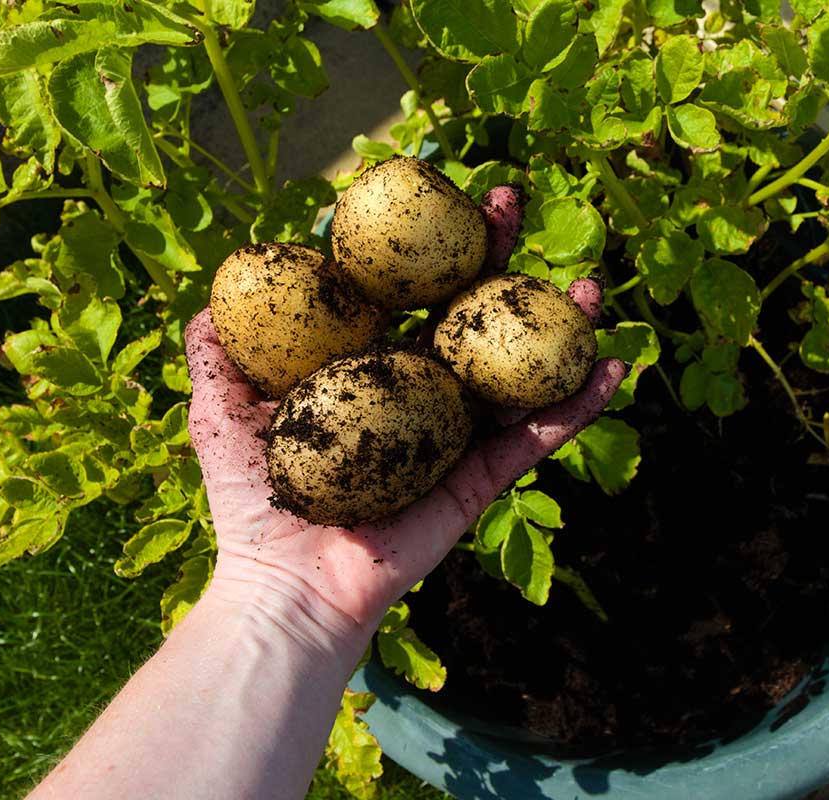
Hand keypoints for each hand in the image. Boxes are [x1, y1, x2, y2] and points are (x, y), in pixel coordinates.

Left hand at [185, 189, 624, 635]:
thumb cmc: (250, 501)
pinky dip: (579, 405)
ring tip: (590, 287)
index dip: (423, 241)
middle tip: (512, 202)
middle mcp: (417, 391)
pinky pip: (537, 437)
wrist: (287, 584)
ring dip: (560, 325)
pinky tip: (616, 367)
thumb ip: (216, 352)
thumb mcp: (218, 411)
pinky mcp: (480, 477)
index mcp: (366, 367)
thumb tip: (212, 296)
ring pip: (517, 368)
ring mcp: (455, 433)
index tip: (436, 191)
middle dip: (494, 253)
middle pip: (466, 311)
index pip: (403, 289)